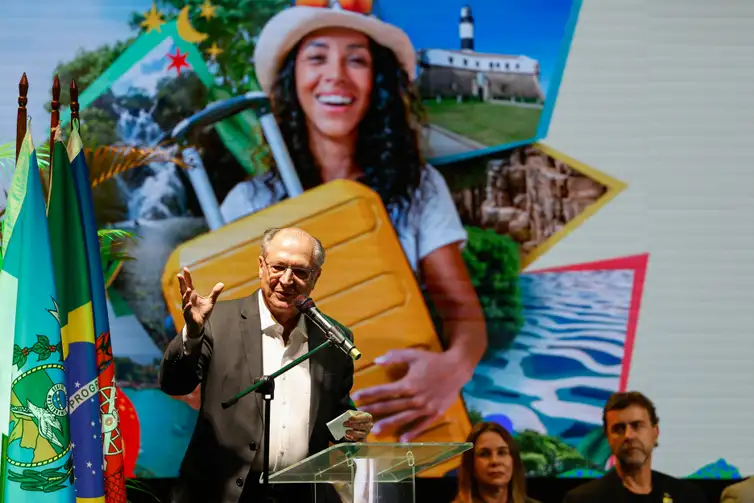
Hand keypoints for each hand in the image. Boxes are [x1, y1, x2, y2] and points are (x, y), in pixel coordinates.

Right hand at [178, 267, 223, 337]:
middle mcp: (188, 300)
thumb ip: (215, 293)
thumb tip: (222, 283)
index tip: (185, 269)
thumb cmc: (202, 312)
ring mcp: (187, 307)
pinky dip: (187, 307)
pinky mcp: (188, 315)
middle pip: (184, 290)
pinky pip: (186, 310)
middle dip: (182, 283)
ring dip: (186, 295)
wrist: (199, 325)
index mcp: (193, 295)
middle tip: (179, 275)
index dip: (187, 277)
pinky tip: (188, 304)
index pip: (189, 284)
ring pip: (184, 300)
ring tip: (188, 289)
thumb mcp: (210, 302)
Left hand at [343, 411, 372, 441]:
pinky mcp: (363, 439)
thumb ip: (351, 414)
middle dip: (352, 425)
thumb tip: (345, 418)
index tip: (349, 419)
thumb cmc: (356, 417)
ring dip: (352, 432)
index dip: (356, 418)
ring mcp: (366, 433)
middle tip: (344, 424)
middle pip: (361, 425)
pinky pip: (358, 440)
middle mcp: (369, 425)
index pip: (364, 417)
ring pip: (360, 434)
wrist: (357, 423)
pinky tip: (347, 436)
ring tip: (346, 431)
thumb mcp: (354, 413)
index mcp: (368, 417)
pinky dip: (352, 439)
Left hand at [352, 349, 472, 441]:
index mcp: (408, 384)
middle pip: (391, 406)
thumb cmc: (433, 361)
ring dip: (389, 424)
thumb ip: (395, 356)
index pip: (384, 390)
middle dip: (374, 410)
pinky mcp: (435, 413)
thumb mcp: (413, 354)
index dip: (369, 394)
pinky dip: (413, 432)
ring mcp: (425, 407)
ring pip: (403, 418)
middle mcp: (415, 398)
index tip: (356, 397)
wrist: (458, 368)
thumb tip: (376, 360)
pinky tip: (403, 440)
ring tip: (375, 430)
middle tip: (359, 416)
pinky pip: (422, 425)